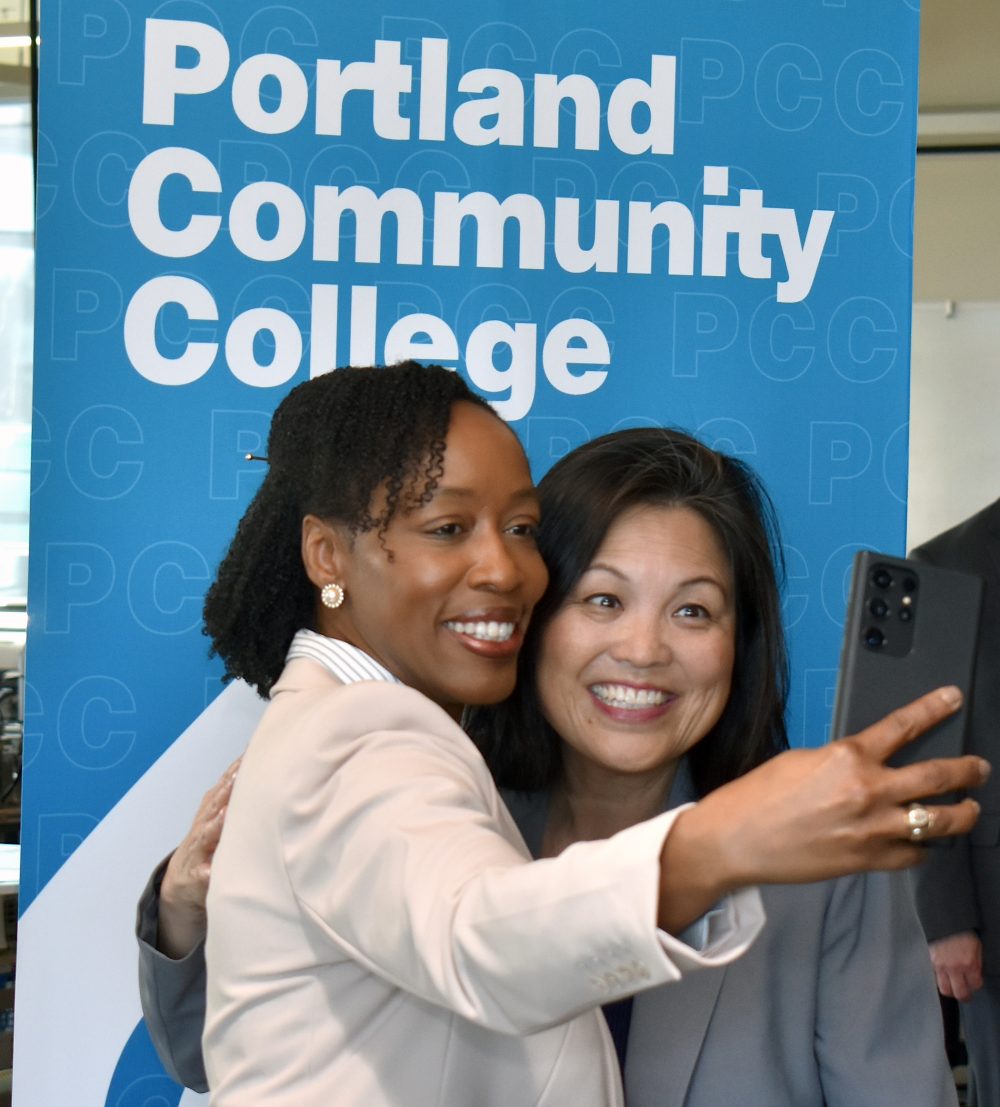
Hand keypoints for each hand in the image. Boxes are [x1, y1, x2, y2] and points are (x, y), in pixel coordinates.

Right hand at [157, 758, 240, 958]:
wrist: (180, 879)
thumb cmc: (209, 841)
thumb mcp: (221, 816)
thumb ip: (237, 795)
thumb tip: (267, 768)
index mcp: (213, 809)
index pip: (226, 786)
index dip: (237, 770)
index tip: (251, 753)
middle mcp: (205, 825)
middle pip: (215, 804)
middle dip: (226, 790)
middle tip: (239, 775)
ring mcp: (199, 849)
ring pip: (206, 834)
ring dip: (215, 825)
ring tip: (224, 815)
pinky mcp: (196, 875)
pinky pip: (202, 874)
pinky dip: (206, 871)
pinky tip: (211, 870)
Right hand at [658, 687, 988, 932]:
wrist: (736, 838)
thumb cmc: (757, 796)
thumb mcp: (800, 760)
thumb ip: (840, 760)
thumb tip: (863, 764)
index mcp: (848, 756)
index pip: (904, 726)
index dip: (934, 709)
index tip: (953, 698)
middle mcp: (868, 790)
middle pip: (938, 776)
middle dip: (967, 770)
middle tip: (978, 768)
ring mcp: (873, 829)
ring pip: (939, 821)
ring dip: (962, 813)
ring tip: (970, 809)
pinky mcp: (868, 860)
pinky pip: (913, 854)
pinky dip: (923, 848)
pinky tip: (925, 844)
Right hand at [930, 932, 982, 1001]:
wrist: (945, 920)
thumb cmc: (962, 931)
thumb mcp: (976, 947)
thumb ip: (976, 963)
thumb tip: (975, 975)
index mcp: (970, 964)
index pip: (975, 986)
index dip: (976, 986)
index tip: (974, 985)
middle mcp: (955, 967)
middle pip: (959, 993)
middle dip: (964, 997)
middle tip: (965, 996)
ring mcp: (941, 966)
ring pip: (944, 989)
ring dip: (950, 991)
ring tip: (952, 989)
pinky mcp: (931, 962)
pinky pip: (936, 977)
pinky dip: (940, 979)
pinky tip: (943, 976)